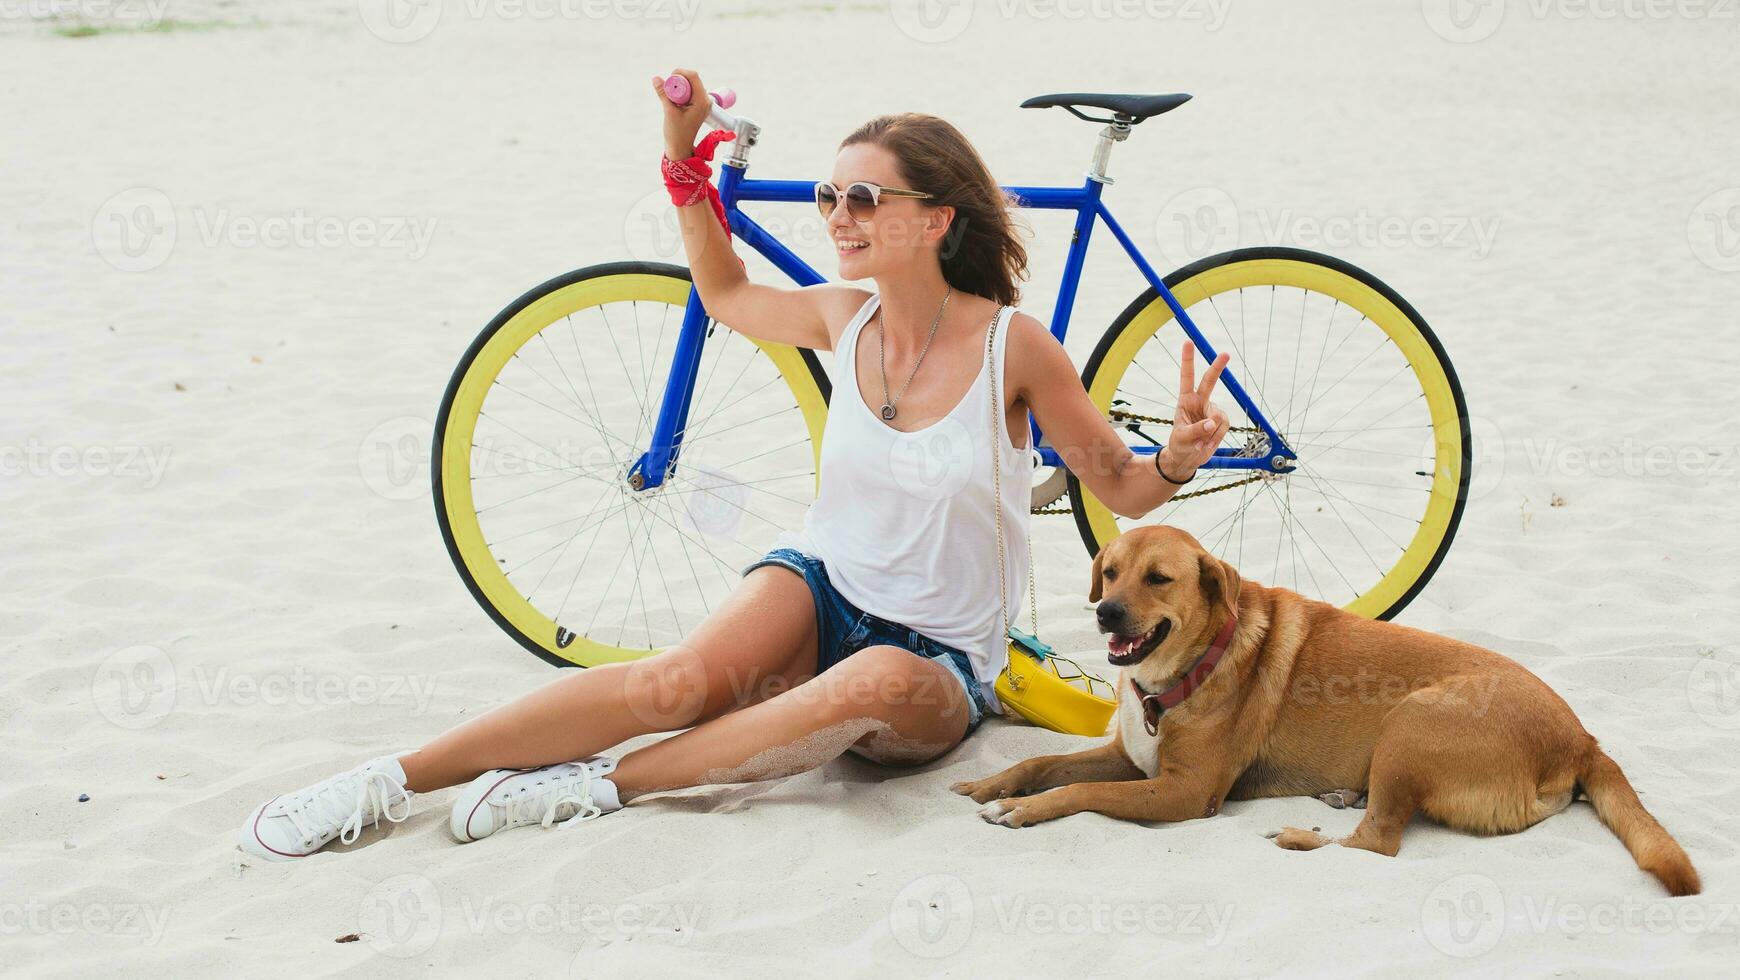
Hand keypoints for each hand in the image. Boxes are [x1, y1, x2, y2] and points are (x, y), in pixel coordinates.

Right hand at [651, 68, 709, 158]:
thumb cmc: (676, 133)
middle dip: (679, 80)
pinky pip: (690, 93)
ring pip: (691, 86)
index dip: (680, 72)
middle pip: (693, 80)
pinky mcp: (697, 107)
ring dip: (679, 87)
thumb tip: (656, 78)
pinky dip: (681, 93)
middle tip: (668, 88)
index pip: (694, 77)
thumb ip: (663, 93)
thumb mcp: (668, 111)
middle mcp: (705, 101)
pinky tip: (674, 101)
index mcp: (701, 101)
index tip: (669, 78)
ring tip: (671, 98)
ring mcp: (702, 104)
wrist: (680, 148)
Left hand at [1157, 343, 1230, 480]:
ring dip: (1210, 432)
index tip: (1188, 342)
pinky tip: (1207, 444)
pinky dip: (1216, 437)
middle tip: (1226, 353)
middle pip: (1210, 381)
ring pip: (1218, 416)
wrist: (1187, 458)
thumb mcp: (1182, 438)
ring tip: (1200, 442)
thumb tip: (1212, 423)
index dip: (1188, 360)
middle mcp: (1200, 402)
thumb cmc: (1179, 445)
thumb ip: (1196, 430)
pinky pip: (1223, 426)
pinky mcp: (1221, 422)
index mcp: (1185, 400)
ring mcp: (1212, 411)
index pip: (1186, 377)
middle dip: (1218, 367)